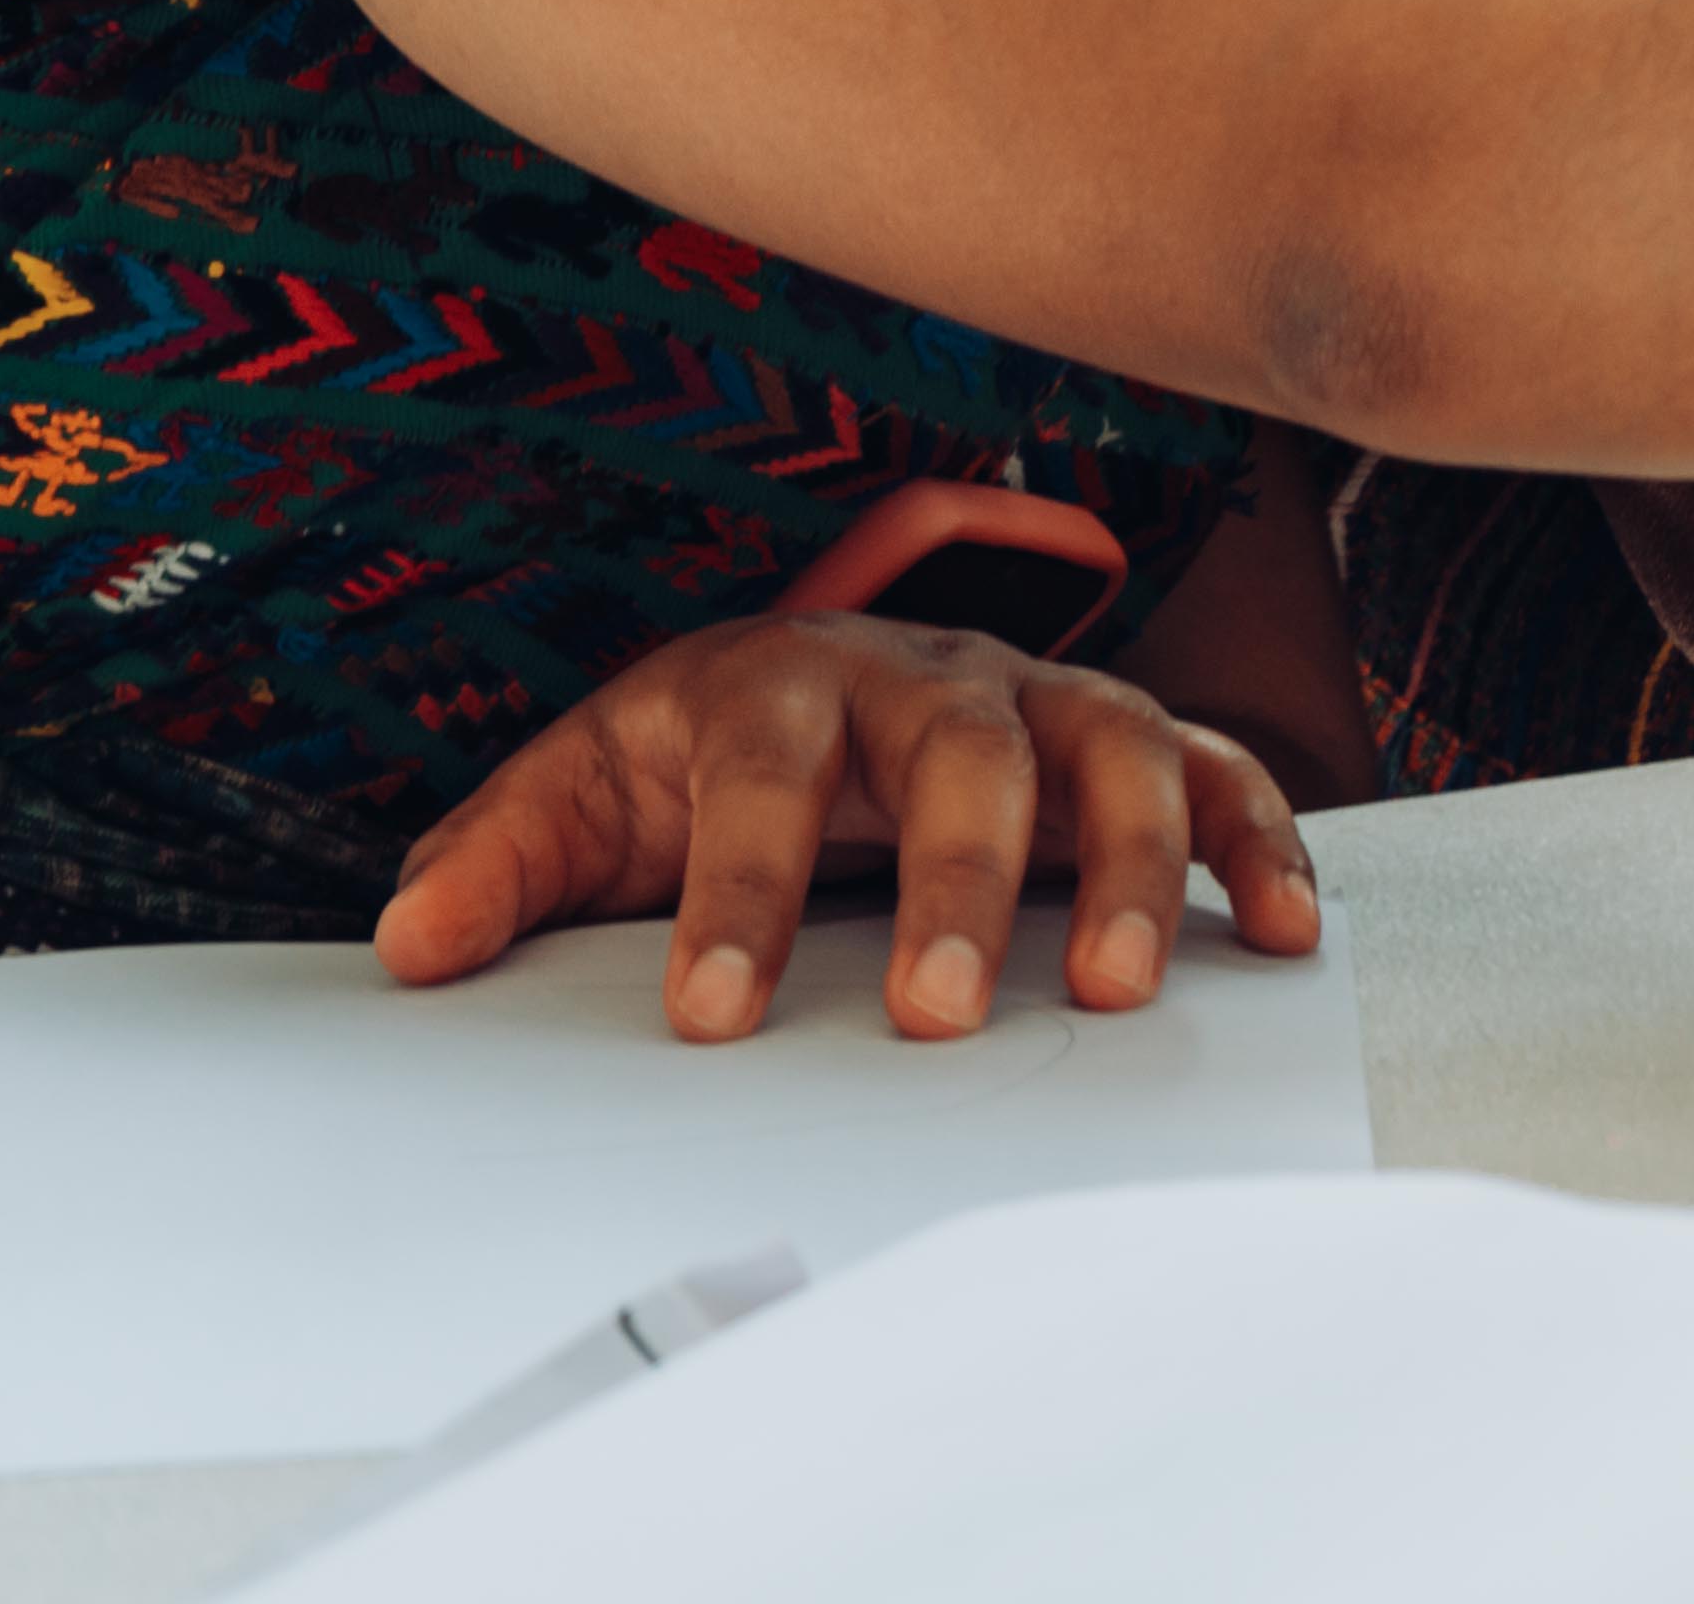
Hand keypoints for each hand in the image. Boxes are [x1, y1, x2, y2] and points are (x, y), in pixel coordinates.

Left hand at [370, 606, 1324, 1038]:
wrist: (809, 681)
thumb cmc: (701, 758)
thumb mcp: (586, 796)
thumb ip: (503, 862)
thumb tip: (412, 946)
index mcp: (778, 685)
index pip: (759, 775)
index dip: (737, 893)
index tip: (711, 1014)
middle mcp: (924, 679)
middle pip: (957, 754)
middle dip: (956, 885)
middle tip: (935, 1013)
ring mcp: (1038, 704)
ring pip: (1108, 748)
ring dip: (1126, 865)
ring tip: (1118, 988)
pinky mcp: (1127, 744)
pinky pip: (1217, 772)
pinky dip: (1260, 841)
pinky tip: (1282, 928)